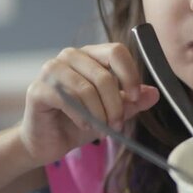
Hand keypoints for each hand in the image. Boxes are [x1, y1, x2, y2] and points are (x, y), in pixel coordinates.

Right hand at [18, 43, 159, 165]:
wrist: (48, 141)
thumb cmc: (78, 122)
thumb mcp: (111, 113)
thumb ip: (131, 102)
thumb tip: (154, 93)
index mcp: (90, 55)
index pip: (116, 51)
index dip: (129, 74)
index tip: (135, 96)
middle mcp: (70, 56)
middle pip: (104, 75)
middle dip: (115, 105)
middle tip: (117, 124)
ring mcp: (52, 70)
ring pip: (87, 89)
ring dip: (99, 114)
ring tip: (101, 129)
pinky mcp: (38, 89)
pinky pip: (68, 100)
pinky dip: (82, 117)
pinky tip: (84, 125)